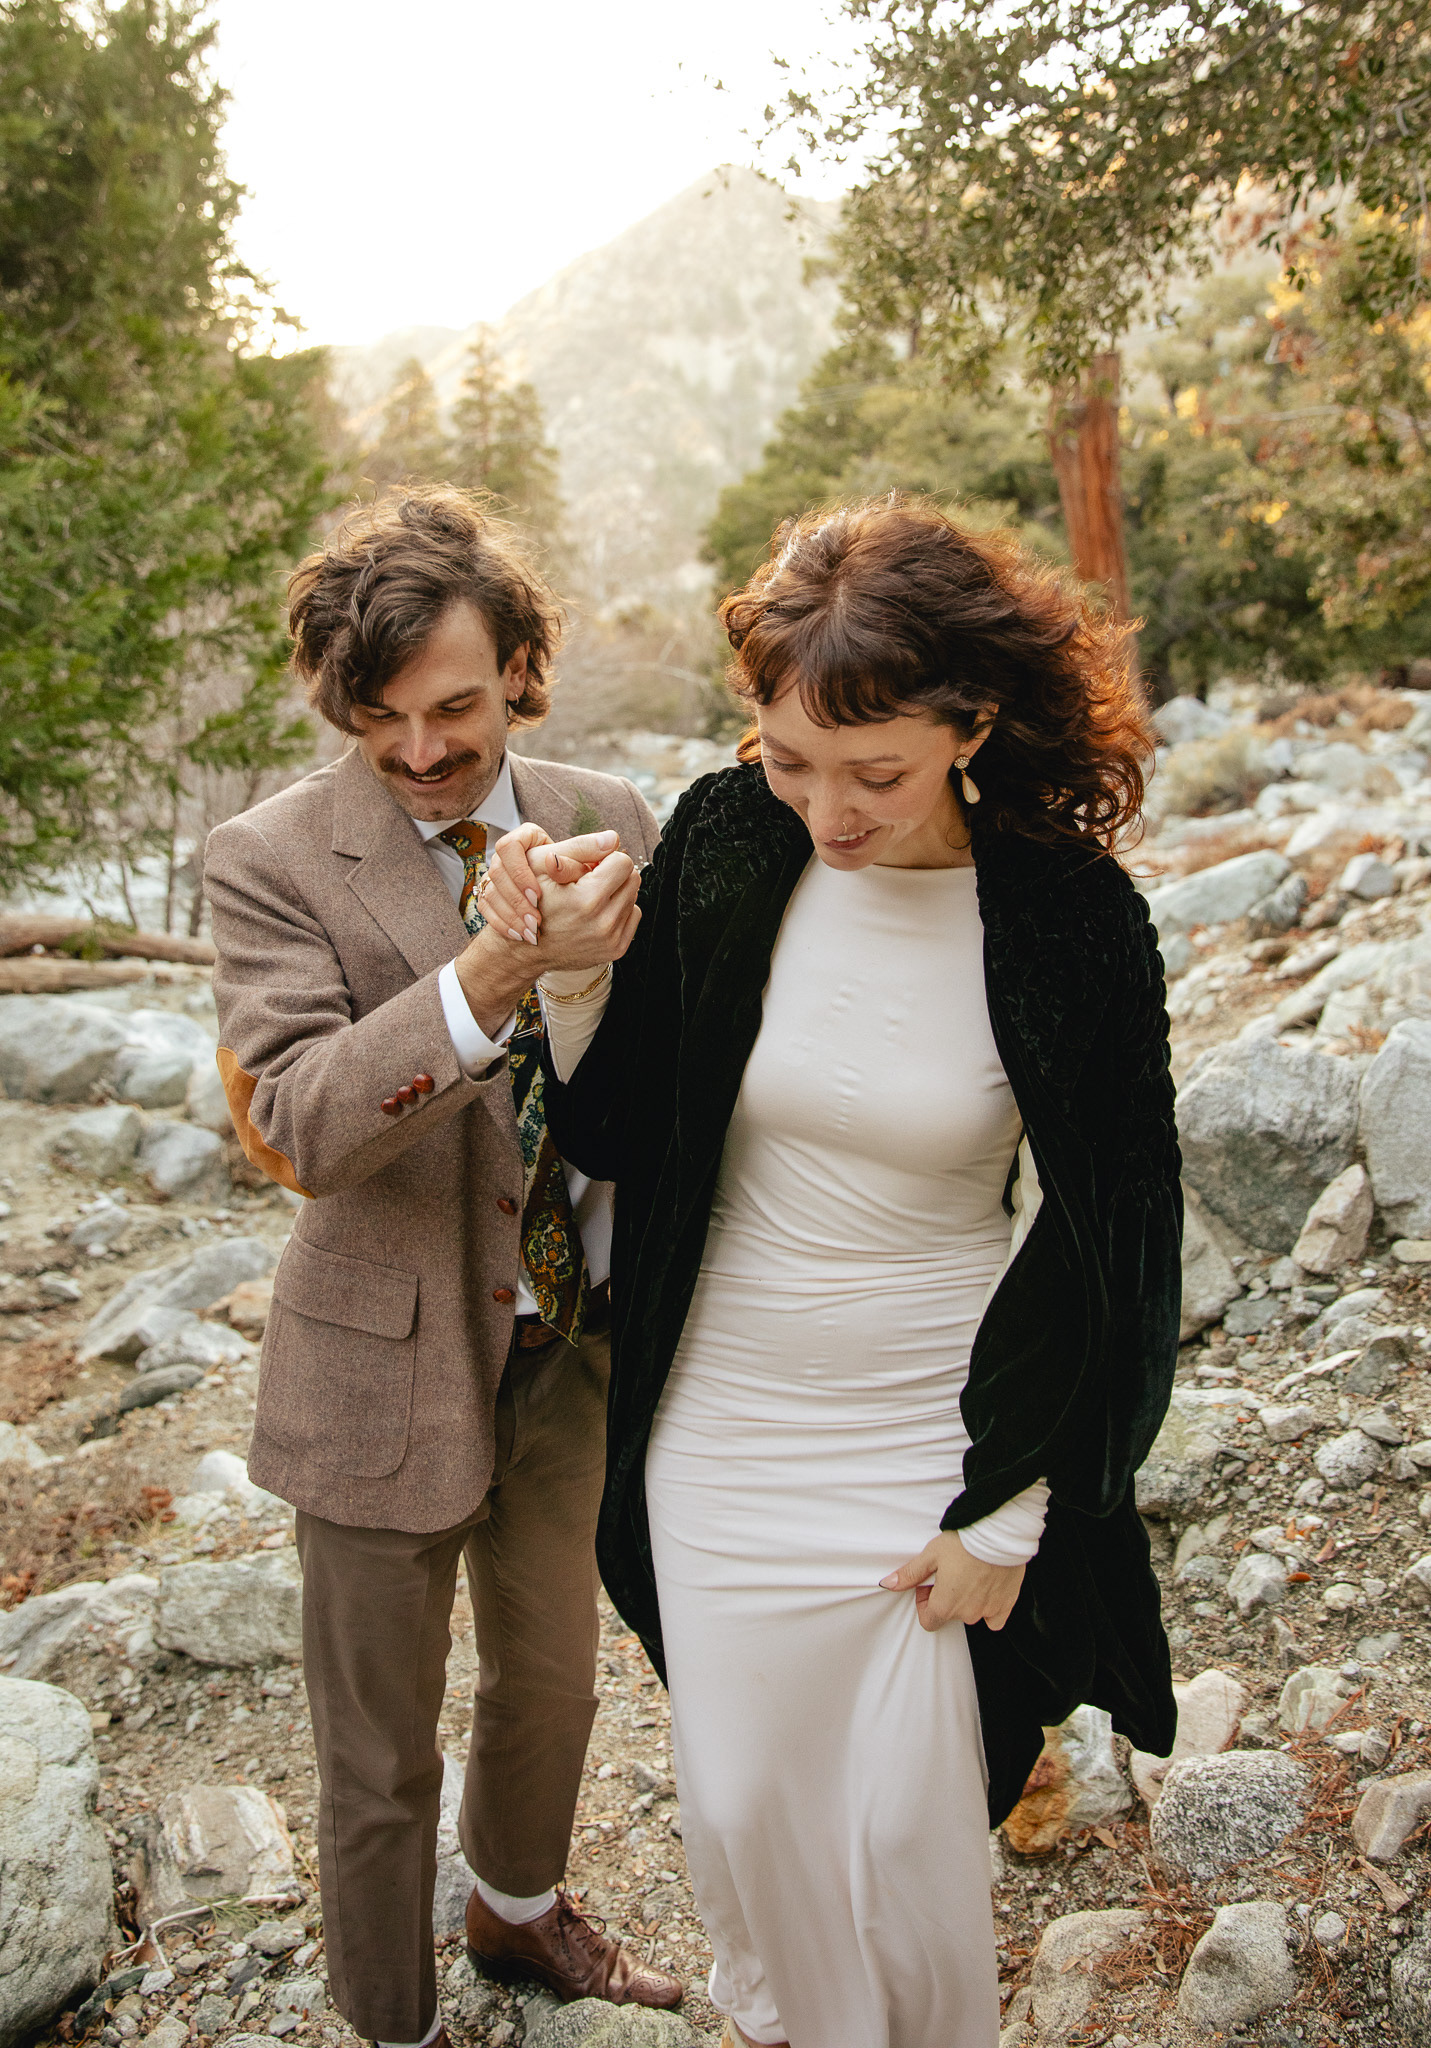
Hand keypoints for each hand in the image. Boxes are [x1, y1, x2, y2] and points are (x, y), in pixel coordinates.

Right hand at [453, 850, 640, 1033]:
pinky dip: (619, 911)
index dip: (606, 858)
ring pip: (633, 897)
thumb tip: (612, 838)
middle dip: (614, 874)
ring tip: (590, 897)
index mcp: (587, 899)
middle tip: (591, 880)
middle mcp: (603, 923)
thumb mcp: (542, 867)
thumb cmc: (531, 902)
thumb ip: (580, 848)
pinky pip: (632, 917)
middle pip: (632, 878)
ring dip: (616, 892)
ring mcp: (611, 939)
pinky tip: (596, 913)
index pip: (623, 862)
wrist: (527, 947)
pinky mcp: (616, 950)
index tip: (591, 865)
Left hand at [880, 1531, 1024, 1632]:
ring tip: (969, 1575)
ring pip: (972, 1614)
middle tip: (950, 1573)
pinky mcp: (1006, 1605)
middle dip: (947, 1597)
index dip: (925, 1603)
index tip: (929, 1585)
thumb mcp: (930, 1555)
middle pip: (950, 1615)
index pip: (929, 1621)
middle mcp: (967, 1613)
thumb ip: (910, 1574)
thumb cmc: (964, 1543)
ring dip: (968, 1601)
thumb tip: (889, 1584)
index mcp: (945, 1605)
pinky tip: (987, 1588)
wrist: (998, 1535)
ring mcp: (988, 1611)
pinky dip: (990, 1608)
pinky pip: (995, 1619)